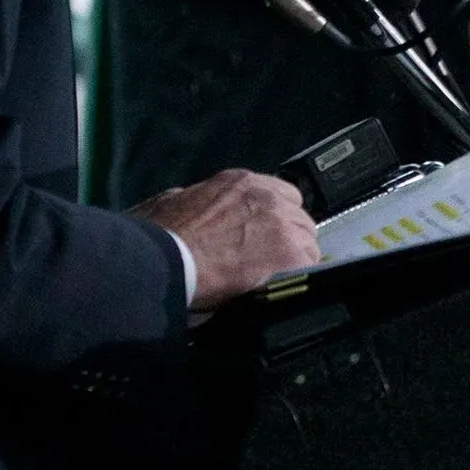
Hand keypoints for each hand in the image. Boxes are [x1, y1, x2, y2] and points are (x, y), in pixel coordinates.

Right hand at [131, 169, 317, 310]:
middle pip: (299, 218)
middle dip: (287, 238)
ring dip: (294, 260)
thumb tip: (194, 203)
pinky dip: (297, 278)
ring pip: (308, 242)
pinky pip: (310, 266)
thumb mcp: (172, 200)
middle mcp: (268, 196)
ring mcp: (282, 223)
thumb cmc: (159, 234)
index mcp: (241, 182)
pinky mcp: (289, 252)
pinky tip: (281, 288)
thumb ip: (195, 199)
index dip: (276, 218)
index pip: (281, 195)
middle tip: (269, 261)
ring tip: (273, 279)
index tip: (266, 235)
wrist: (165, 262)